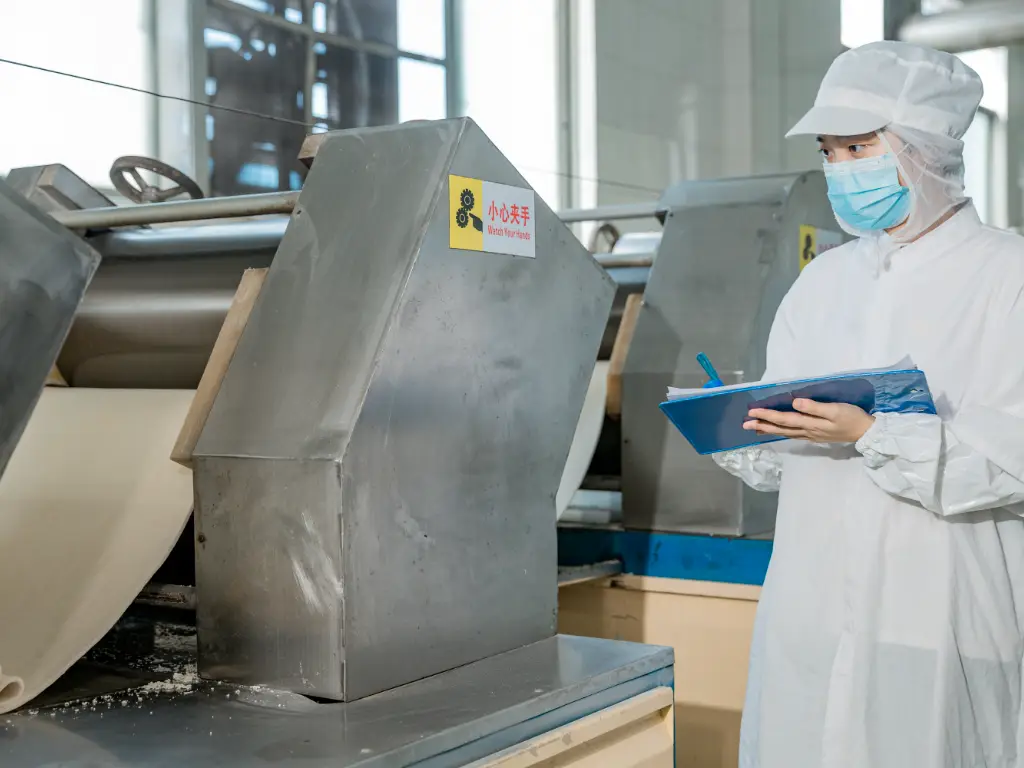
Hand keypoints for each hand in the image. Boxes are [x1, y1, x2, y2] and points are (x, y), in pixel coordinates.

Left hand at [743, 399, 874, 443]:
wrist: (866, 432)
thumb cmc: (852, 417)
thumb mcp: (835, 410)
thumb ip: (815, 407)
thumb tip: (795, 403)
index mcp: (810, 423)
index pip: (784, 419)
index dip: (767, 415)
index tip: (752, 412)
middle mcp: (807, 431)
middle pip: (781, 428)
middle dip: (762, 424)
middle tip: (744, 423)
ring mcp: (811, 435)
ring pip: (785, 432)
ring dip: (769, 430)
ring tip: (754, 428)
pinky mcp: (815, 435)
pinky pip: (792, 434)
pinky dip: (781, 432)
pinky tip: (776, 431)